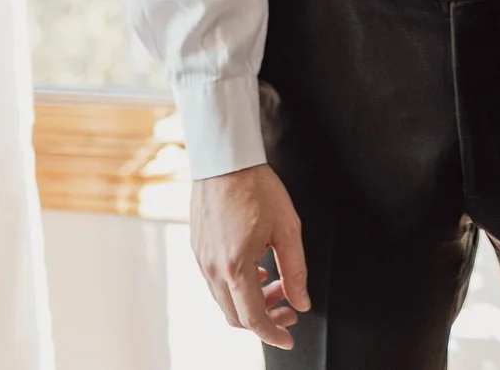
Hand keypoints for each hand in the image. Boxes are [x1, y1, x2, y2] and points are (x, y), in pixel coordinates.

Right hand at [191, 163, 308, 348]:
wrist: (225, 160)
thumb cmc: (256, 188)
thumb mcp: (288, 229)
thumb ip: (296, 271)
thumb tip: (302, 302)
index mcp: (235, 267)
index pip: (253, 318)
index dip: (273, 334)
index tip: (289, 337)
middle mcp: (212, 269)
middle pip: (236, 316)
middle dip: (265, 318)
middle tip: (289, 307)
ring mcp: (201, 260)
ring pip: (225, 301)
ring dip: (251, 302)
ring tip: (276, 285)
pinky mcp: (198, 250)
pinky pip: (216, 282)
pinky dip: (237, 287)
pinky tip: (258, 270)